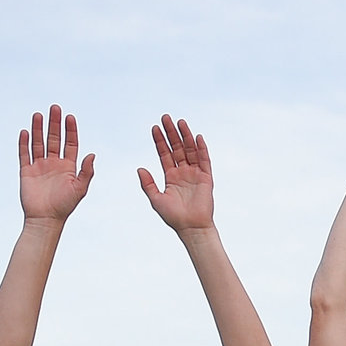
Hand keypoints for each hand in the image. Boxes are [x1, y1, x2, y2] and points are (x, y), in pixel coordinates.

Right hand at [18, 105, 95, 223]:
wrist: (46, 220)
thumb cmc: (65, 206)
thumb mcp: (80, 188)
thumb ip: (86, 171)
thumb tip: (92, 154)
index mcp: (68, 166)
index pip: (70, 143)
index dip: (70, 130)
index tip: (70, 117)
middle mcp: (54, 163)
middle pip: (54, 139)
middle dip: (54, 124)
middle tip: (55, 107)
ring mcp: (40, 166)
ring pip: (39, 143)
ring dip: (39, 129)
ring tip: (38, 114)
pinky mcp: (27, 171)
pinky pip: (24, 154)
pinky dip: (24, 143)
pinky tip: (25, 131)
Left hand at [139, 115, 212, 231]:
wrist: (191, 228)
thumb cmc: (173, 217)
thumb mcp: (156, 199)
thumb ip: (147, 184)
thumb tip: (140, 168)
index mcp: (171, 177)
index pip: (164, 154)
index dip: (159, 141)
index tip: (154, 128)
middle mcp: (183, 172)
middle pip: (177, 148)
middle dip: (171, 133)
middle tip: (166, 118)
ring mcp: (195, 174)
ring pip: (190, 150)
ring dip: (185, 136)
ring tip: (180, 122)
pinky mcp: (206, 178)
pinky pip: (204, 160)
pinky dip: (201, 149)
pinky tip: (197, 137)